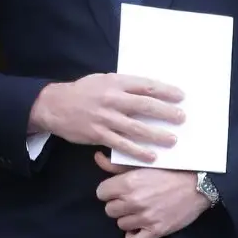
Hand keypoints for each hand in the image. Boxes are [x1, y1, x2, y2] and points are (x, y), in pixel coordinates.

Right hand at [28, 73, 184, 162]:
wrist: (55, 105)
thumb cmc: (82, 91)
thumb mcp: (103, 80)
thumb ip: (123, 85)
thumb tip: (148, 90)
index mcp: (115, 82)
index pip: (146, 85)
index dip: (166, 91)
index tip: (181, 96)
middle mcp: (112, 99)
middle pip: (145, 106)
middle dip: (166, 112)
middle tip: (182, 118)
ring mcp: (106, 118)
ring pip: (136, 128)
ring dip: (156, 135)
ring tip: (172, 140)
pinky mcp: (98, 134)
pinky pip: (122, 144)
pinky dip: (138, 151)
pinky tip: (151, 156)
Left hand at [93, 152, 210, 237]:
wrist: (197, 183)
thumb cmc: (170, 170)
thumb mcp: (142, 163)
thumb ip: (116, 164)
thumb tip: (97, 157)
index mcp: (128, 182)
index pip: (101, 193)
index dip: (108, 191)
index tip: (118, 190)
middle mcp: (134, 201)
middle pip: (110, 210)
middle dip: (118, 205)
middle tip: (130, 200)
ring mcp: (145, 218)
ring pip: (121, 224)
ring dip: (128, 219)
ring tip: (139, 211)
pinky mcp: (157, 231)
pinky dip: (133, 237)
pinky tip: (139, 228)